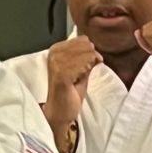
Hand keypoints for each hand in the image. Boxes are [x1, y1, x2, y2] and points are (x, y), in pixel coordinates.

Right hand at [43, 35, 100, 152]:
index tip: (91, 63)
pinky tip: (79, 79)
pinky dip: (86, 71)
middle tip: (88, 70)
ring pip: (86, 53)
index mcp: (56, 49)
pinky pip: (83, 64)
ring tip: (81, 76)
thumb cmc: (68, 93)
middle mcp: (54, 53)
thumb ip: (87, 60)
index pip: (82, 39)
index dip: (91, 51)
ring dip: (89, 65)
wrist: (59, 112)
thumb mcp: (80, 72)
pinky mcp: (61, 73)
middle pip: (85, 44)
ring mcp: (56, 62)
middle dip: (91, 57)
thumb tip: (97, 52)